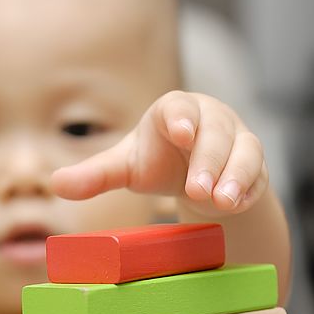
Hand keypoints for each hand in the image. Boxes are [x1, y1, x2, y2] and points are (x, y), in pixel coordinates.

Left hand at [51, 91, 267, 216]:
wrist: (198, 176)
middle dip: (208, 160)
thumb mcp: (128, 168)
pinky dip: (248, 189)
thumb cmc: (160, 162)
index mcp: (175, 112)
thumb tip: (55, 185)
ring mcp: (237, 141)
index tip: (182, 132)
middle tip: (196, 190)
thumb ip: (96, 175)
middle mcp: (211, 120)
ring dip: (234, 176)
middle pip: (216, 132)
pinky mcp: (255, 166)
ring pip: (245, 151)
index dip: (182, 117)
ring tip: (221, 201)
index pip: (180, 107)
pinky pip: (258, 173)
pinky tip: (236, 205)